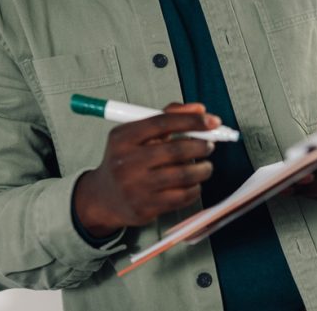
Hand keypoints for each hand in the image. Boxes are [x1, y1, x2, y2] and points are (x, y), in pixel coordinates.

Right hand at [73, 102, 218, 236]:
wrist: (104, 197)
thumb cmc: (126, 161)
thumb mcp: (137, 134)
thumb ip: (167, 117)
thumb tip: (199, 110)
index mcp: (123, 138)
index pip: (161, 122)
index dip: (191, 120)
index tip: (211, 121)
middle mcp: (127, 161)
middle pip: (175, 150)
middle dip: (201, 146)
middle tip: (209, 145)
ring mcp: (135, 186)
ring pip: (183, 175)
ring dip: (203, 169)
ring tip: (205, 166)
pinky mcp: (145, 207)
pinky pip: (181, 196)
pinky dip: (195, 188)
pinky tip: (194, 184)